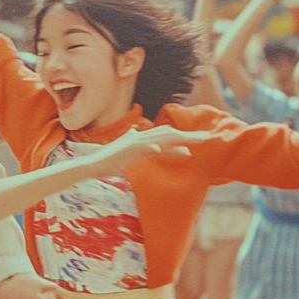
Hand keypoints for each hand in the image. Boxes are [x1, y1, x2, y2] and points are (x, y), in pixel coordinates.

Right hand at [90, 127, 209, 177]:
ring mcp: (132, 143)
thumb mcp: (133, 157)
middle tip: (208, 138)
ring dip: (178, 139)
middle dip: (189, 135)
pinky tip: (162, 149)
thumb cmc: (109, 163)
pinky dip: (153, 148)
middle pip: (169, 133)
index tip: (202, 139)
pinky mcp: (125, 151)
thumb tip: (161, 149)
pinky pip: (143, 148)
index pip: (167, 134)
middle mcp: (139, 137)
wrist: (89, 165)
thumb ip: (147, 151)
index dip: (185, 135)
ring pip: (159, 138)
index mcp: (141, 137)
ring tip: (195, 143)